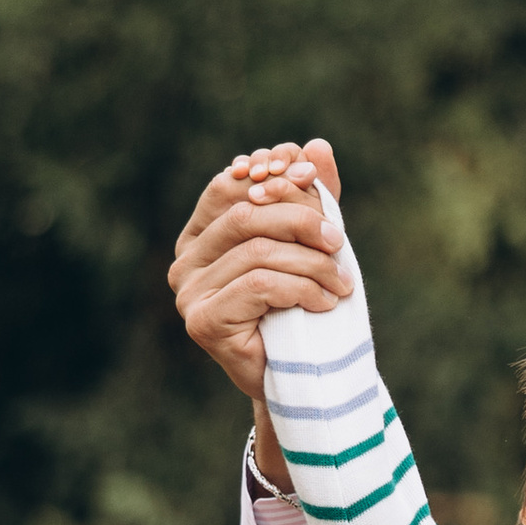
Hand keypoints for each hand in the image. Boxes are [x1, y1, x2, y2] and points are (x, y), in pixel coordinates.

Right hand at [169, 137, 353, 417]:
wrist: (300, 379)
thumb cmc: (301, 308)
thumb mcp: (309, 244)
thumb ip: (311, 196)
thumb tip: (317, 145)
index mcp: (200, 235)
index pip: (228, 186)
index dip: (271, 175)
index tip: (313, 179)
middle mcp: (184, 262)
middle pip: (244, 215)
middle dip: (299, 219)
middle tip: (338, 241)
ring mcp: (188, 293)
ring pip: (257, 251)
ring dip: (311, 263)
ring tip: (341, 282)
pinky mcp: (203, 322)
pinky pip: (259, 286)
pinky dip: (302, 289)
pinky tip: (325, 303)